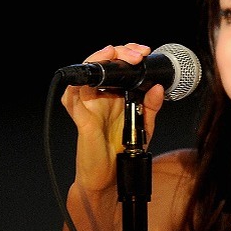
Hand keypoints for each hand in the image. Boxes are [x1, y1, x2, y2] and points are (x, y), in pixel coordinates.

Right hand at [61, 43, 165, 191]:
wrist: (110, 178)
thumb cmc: (122, 151)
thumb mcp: (144, 125)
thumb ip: (151, 106)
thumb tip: (158, 87)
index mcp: (114, 95)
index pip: (117, 66)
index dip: (128, 54)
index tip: (144, 52)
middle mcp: (99, 97)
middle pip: (100, 65)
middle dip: (117, 53)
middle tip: (135, 54)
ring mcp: (88, 107)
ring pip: (84, 77)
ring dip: (97, 61)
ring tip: (111, 53)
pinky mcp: (82, 120)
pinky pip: (72, 100)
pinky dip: (77, 87)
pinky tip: (89, 77)